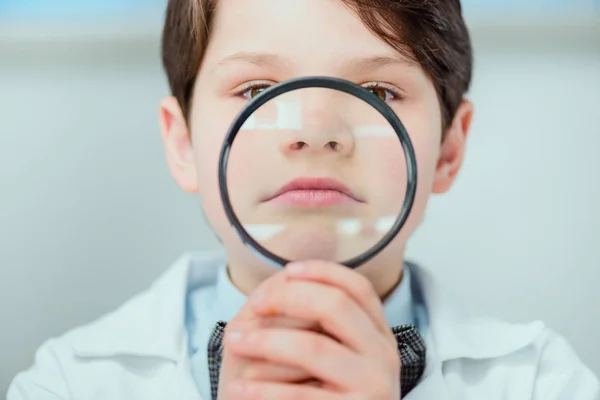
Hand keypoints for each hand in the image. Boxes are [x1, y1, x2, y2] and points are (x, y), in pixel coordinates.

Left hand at [223, 260, 400, 398]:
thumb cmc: (324, 393)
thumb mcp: (333, 352)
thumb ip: (317, 318)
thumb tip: (284, 280)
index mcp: (380, 336)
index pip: (358, 288)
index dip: (323, 272)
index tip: (287, 270)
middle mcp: (384, 357)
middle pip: (336, 306)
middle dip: (287, 298)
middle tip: (252, 306)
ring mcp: (373, 388)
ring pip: (313, 347)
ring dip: (265, 341)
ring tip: (233, 342)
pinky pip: (301, 395)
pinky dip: (263, 390)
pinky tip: (239, 388)